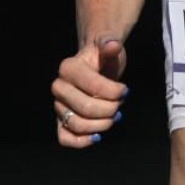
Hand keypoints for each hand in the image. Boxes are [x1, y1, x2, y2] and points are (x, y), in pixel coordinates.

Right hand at [51, 34, 127, 148]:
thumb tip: (112, 45)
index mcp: (68, 68)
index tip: (125, 90)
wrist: (95, 68)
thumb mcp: (109, 46)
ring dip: (102, 125)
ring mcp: (58, 106)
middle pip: (86, 108)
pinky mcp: (61, 121)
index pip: (94, 87)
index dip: (114, 92)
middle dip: (110, 110)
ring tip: (113, 117)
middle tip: (120, 104)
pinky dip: (81, 141)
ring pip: (77, 125)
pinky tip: (97, 136)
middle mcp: (59, 87)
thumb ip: (110, 43)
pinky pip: (65, 138)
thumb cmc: (103, 58)